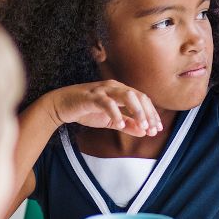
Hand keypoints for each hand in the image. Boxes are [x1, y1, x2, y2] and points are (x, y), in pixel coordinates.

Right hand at [45, 81, 162, 136]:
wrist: (61, 106)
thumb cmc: (86, 110)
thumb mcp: (110, 120)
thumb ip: (127, 125)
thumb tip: (144, 132)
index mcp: (121, 91)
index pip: (143, 99)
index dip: (152, 114)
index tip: (157, 129)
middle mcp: (114, 87)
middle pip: (139, 96)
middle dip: (148, 114)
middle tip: (153, 130)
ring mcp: (103, 90)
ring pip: (127, 95)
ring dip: (137, 111)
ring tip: (142, 127)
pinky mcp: (91, 96)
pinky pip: (107, 103)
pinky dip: (116, 113)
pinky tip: (120, 125)